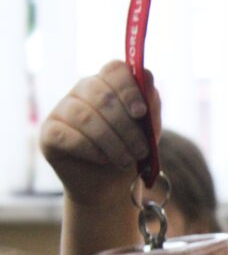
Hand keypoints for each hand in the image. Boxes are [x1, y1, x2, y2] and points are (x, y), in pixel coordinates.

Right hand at [39, 61, 162, 206]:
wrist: (112, 185)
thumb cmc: (132, 151)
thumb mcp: (149, 130)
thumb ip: (150, 104)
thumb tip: (146, 78)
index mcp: (109, 84)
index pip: (114, 69)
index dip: (128, 89)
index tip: (141, 113)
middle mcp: (82, 91)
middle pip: (101, 94)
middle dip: (126, 126)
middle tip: (141, 150)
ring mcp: (62, 110)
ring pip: (84, 116)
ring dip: (112, 142)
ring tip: (126, 160)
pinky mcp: (49, 133)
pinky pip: (67, 135)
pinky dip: (91, 149)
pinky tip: (103, 159)